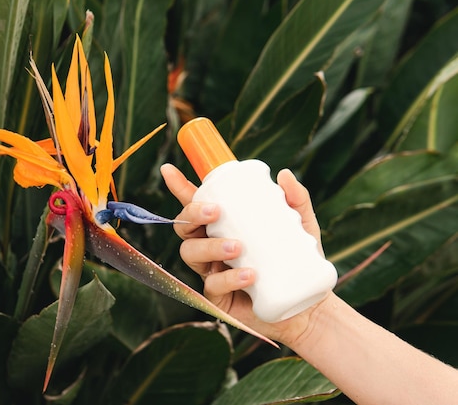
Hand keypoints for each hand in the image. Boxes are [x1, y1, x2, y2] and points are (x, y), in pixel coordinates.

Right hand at [160, 163, 330, 345]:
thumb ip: (295, 199)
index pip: (195, 204)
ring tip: (237, 247)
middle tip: (216, 212)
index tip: (168, 169)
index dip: (179, 187)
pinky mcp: (219, 297)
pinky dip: (229, 278)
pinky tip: (248, 275)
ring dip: (210, 247)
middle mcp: (210, 246)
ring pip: (191, 254)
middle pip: (184, 227)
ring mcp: (211, 272)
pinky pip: (213, 285)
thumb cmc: (297, 259)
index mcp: (223, 226)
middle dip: (192, 214)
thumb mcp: (300, 225)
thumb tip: (284, 175)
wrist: (308, 305)